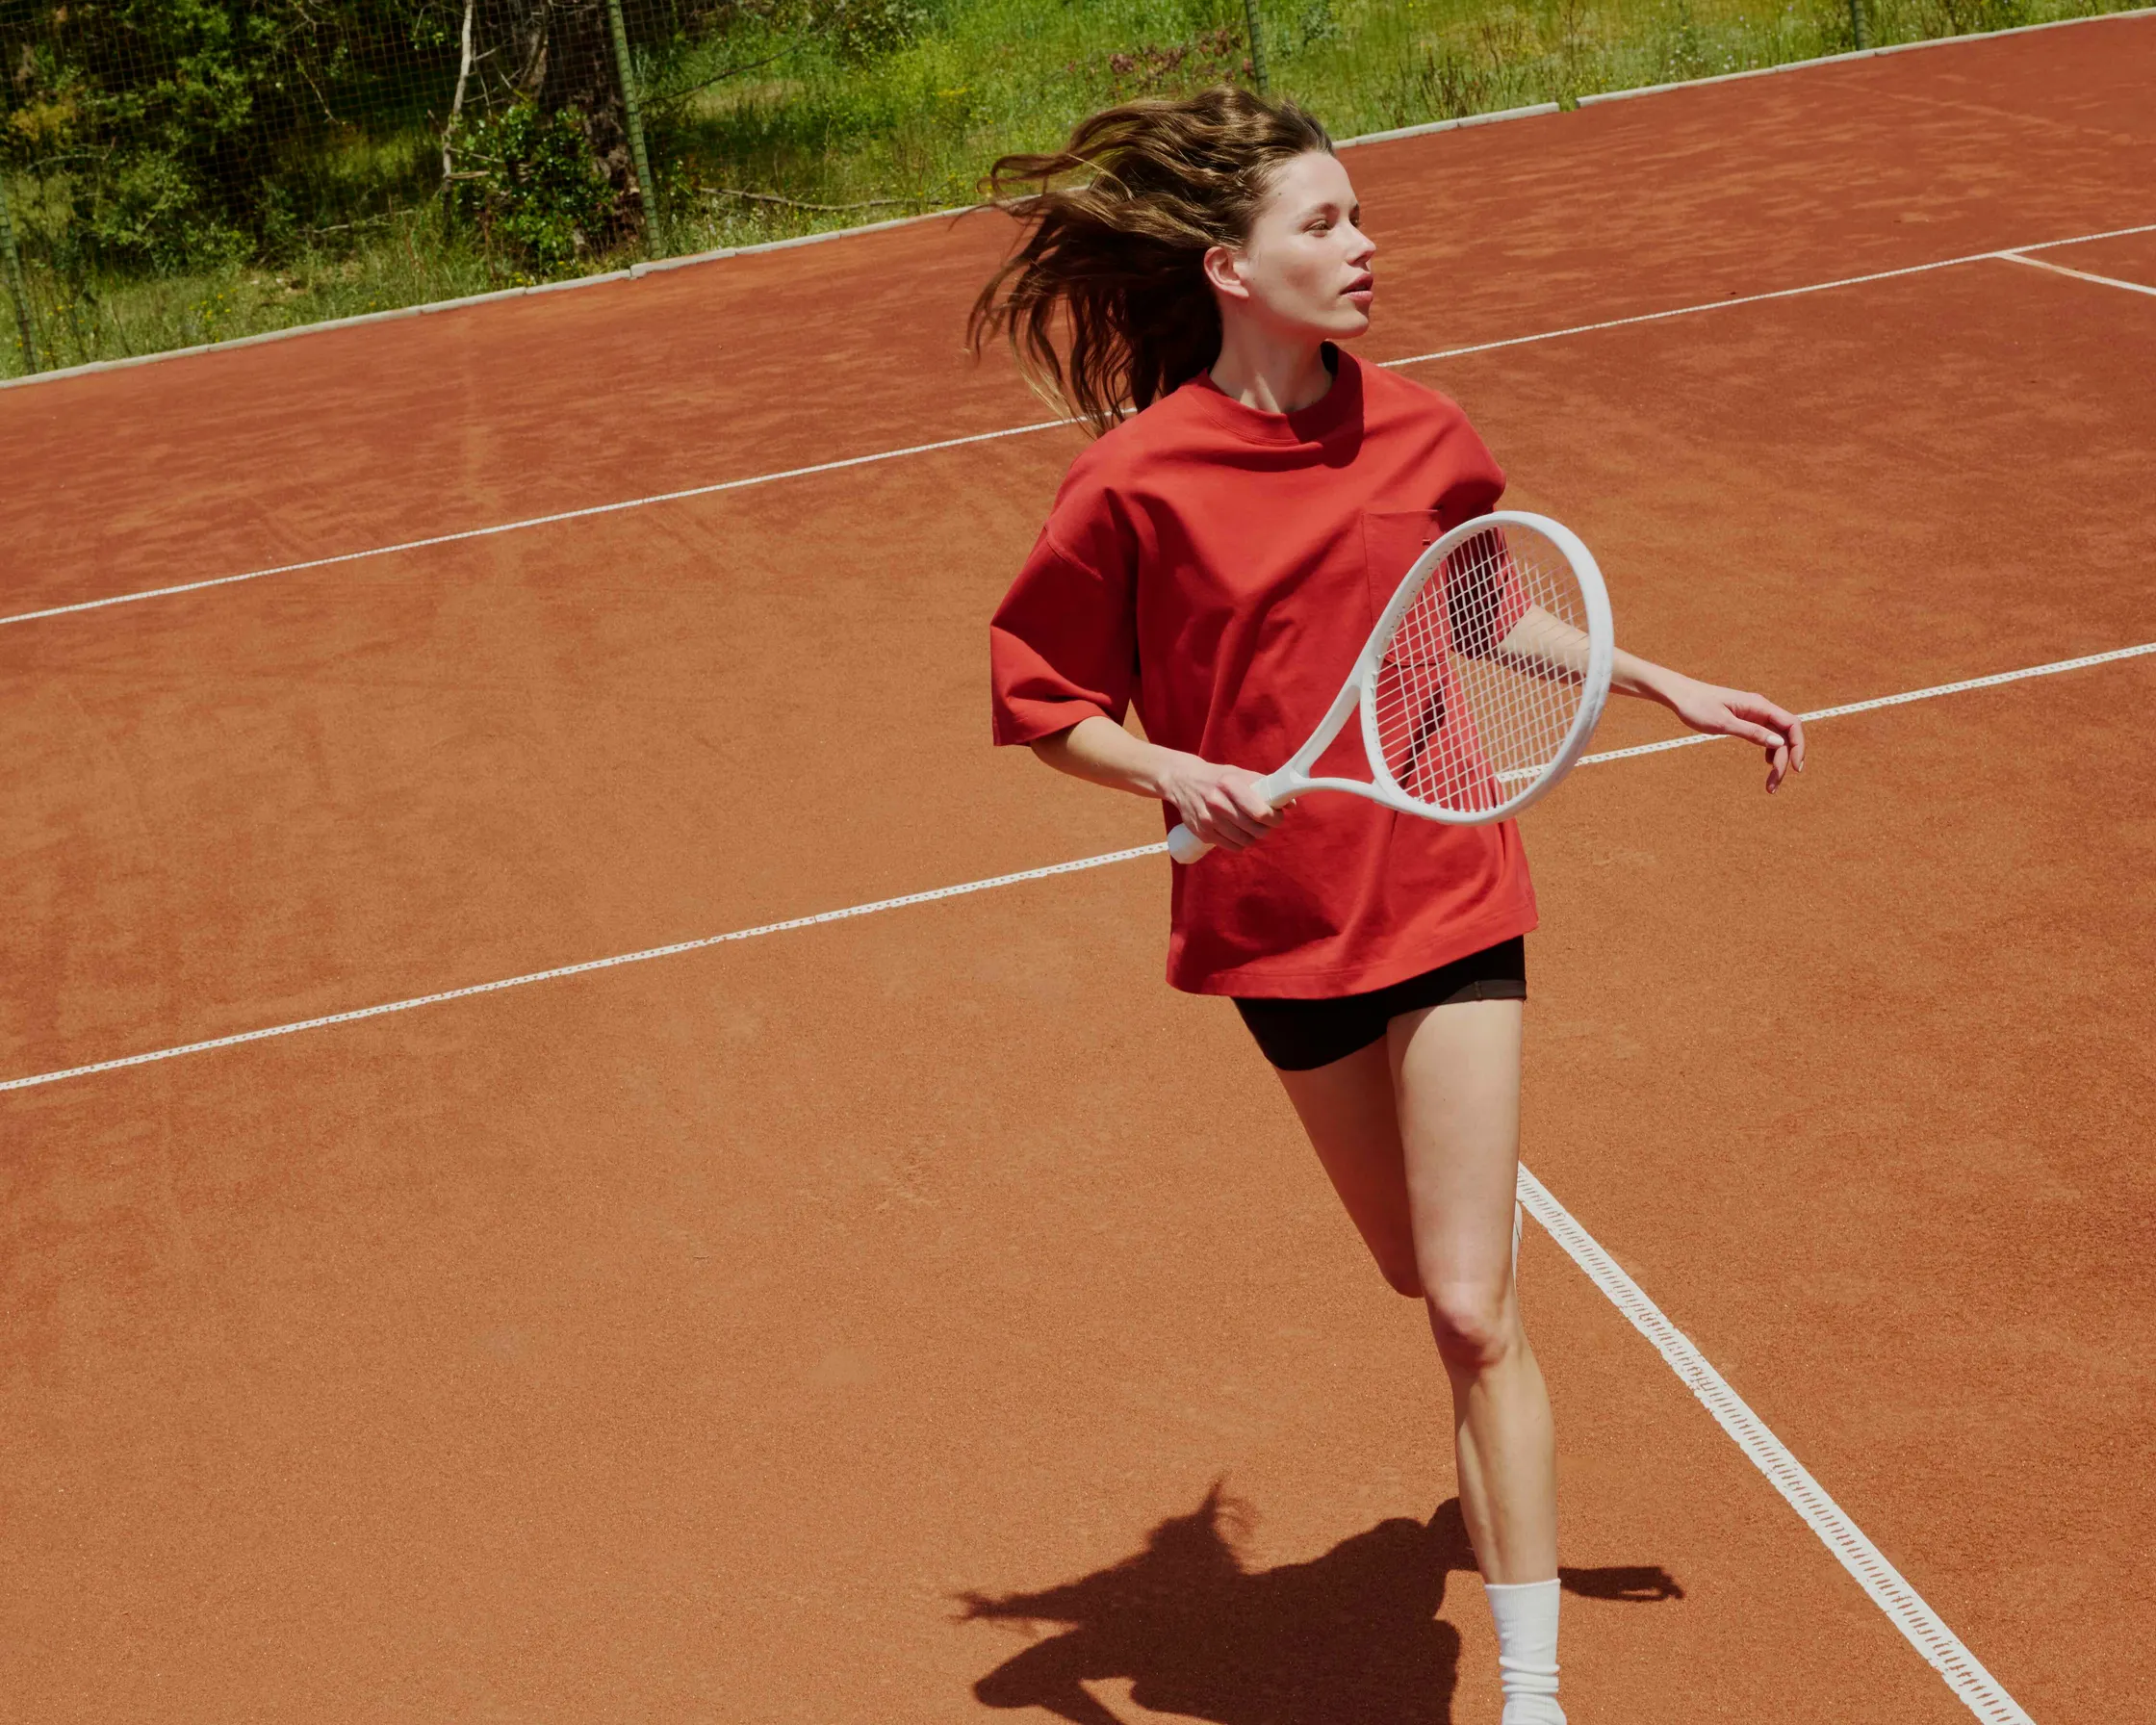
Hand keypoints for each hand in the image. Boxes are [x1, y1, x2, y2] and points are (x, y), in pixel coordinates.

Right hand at [1156, 753, 1282, 850]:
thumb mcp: (1240, 774)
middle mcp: (1217, 803)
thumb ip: (1265, 786)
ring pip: (1244, 841)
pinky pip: (1231, 846)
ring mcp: (1208, 820)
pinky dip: (1240, 843)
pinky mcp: (1202, 833)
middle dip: (1266, 828)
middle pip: (1254, 829)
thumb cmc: (1218, 777)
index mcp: (1230, 785)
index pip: (1260, 812)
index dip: (1275, 818)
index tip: (1278, 816)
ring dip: (1254, 837)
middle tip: (1266, 823)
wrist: (1183, 781)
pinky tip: (1240, 834)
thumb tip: (1291, 804)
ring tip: (1253, 828)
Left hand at [1660, 675, 1806, 792]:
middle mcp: (1761, 709)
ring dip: (1777, 760)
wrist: (1680, 695)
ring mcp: (1754, 714)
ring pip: (1776, 738)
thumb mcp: (1723, 723)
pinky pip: (1765, 735)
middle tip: (1773, 785)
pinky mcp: (1746, 720)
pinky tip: (1767, 763)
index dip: (1798, 746)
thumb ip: (1751, 732)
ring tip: (1770, 783)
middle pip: (1784, 736)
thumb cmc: (1697, 706)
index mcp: (1759, 706)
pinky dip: (1769, 751)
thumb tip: (1779, 743)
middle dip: (1784, 761)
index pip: (1792, 724)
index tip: (1796, 768)